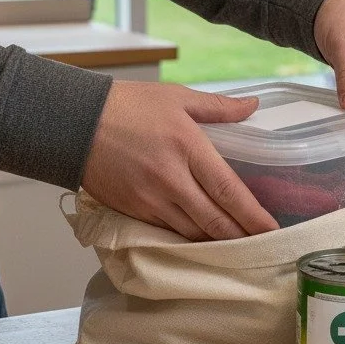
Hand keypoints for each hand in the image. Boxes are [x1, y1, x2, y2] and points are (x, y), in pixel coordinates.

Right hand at [80, 81, 278, 240]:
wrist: (72, 123)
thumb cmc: (127, 106)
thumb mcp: (176, 98)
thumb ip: (218, 106)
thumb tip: (253, 106)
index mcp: (187, 148)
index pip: (228, 191)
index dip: (253, 215)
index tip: (272, 228)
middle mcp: (171, 179)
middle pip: (214, 222)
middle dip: (241, 238)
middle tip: (263, 246)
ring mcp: (150, 200)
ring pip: (192, 233)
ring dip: (217, 242)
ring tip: (239, 245)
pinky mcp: (133, 212)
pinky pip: (169, 232)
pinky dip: (189, 238)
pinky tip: (204, 239)